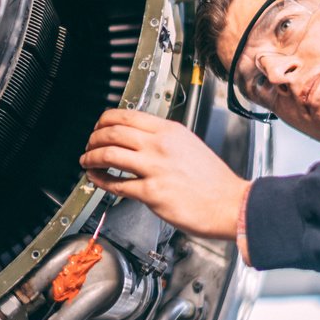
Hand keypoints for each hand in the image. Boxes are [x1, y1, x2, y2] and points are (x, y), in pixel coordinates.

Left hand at [80, 108, 249, 241]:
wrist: (232, 204)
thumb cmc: (214, 181)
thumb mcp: (189, 145)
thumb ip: (164, 140)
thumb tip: (140, 140)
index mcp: (169, 131)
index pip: (126, 116)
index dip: (104, 120)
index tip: (98, 127)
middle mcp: (160, 145)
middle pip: (112, 132)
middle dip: (93, 138)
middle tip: (88, 144)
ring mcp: (155, 168)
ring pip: (109, 154)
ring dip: (91, 157)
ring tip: (87, 161)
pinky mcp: (152, 192)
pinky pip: (117, 184)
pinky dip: (101, 181)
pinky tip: (97, 180)